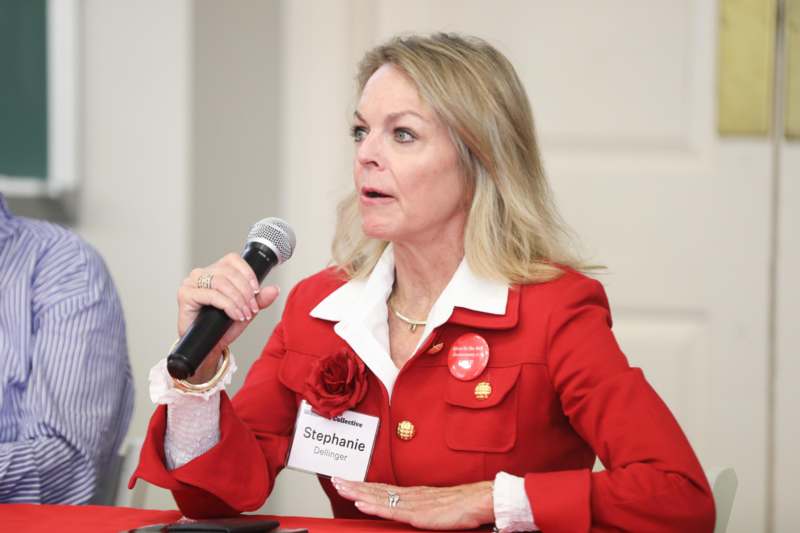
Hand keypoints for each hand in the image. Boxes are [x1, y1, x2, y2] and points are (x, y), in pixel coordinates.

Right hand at [177, 253, 279, 382]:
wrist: (207, 347)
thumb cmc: (222, 327)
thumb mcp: (246, 310)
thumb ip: (259, 299)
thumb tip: (274, 289)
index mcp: (214, 271)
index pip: (232, 260)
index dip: (248, 273)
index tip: (257, 290)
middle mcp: (201, 274)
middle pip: (229, 272)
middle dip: (246, 291)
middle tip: (252, 308)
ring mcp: (191, 283)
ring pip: (221, 282)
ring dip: (238, 299)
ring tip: (245, 313)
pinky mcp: (185, 295)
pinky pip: (211, 295)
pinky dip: (228, 305)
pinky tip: (235, 315)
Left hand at [331, 478, 493, 529]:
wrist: (482, 500)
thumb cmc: (465, 504)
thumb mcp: (439, 508)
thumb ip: (424, 509)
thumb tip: (413, 512)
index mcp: (415, 494)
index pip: (383, 488)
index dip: (364, 485)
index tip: (347, 481)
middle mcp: (411, 495)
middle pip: (377, 489)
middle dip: (354, 485)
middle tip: (335, 479)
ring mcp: (414, 503)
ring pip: (379, 497)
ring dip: (358, 492)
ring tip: (341, 487)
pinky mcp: (419, 514)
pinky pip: (392, 510)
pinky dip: (374, 505)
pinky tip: (362, 503)